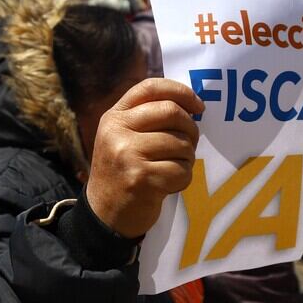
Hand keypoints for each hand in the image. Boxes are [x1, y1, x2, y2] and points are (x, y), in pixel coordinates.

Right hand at [86, 78, 204, 238]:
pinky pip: (181, 170)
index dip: (180, 91)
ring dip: (187, 157)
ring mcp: (128, 154)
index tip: (198, 106)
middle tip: (190, 142)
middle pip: (171, 112)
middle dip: (190, 128)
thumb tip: (191, 105)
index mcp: (114, 117)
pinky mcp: (142, 178)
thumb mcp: (122, 138)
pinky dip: (183, 178)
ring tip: (175, 166)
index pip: (150, 88)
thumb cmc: (122, 171)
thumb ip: (147, 118)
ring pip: (180, 143)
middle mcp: (117, 131)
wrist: (105, 214)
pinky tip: (169, 184)